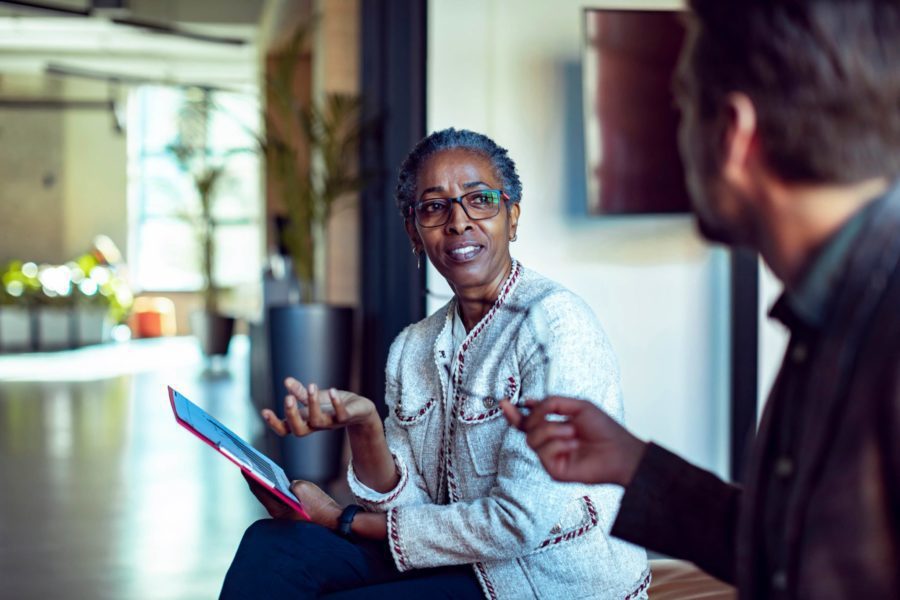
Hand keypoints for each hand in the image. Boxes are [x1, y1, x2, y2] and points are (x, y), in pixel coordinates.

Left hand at [242, 472, 340, 527]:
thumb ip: (292, 483)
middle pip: (265, 495)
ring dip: (270, 488)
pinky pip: (286, 503)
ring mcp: (288, 518)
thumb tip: (290, 486)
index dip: (250, 477)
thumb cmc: (321, 509)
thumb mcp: (304, 488)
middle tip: (252, 468)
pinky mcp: (297, 518)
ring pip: (275, 500)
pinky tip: (284, 485)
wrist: (338, 525)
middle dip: (258, 481)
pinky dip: (282, 494)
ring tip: (265, 474)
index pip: (259, 490)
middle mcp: (279, 516)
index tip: (242, 466)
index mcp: (278, 510)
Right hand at [261, 377, 377, 437]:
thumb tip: (287, 381)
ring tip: (311, 386)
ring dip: (313, 403)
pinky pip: (341, 415)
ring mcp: (331, 423)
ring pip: (318, 421)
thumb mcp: (315, 398)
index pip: (286, 428)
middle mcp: (316, 425)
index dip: (274, 423)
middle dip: (291, 415)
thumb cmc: (334, 406)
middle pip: (299, 430)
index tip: (264, 411)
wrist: (361, 412)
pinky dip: (336, 403)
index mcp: (306, 420)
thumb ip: (300, 392)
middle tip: (287, 398)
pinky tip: (333, 391)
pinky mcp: (348, 417)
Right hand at [500, 396, 646, 485]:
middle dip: (537, 418)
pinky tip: (573, 445)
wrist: (619, 450)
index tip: (504, 402)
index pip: (528, 421)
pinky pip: (543, 452)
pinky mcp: (554, 470)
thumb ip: (552, 402)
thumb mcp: (578, 406)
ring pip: (532, 439)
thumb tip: (530, 403)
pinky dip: (558, 444)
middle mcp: (550, 442)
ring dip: (552, 430)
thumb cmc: (603, 429)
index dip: (514, 413)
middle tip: (553, 415)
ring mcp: (551, 457)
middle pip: (526, 429)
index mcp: (554, 426)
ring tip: (572, 432)